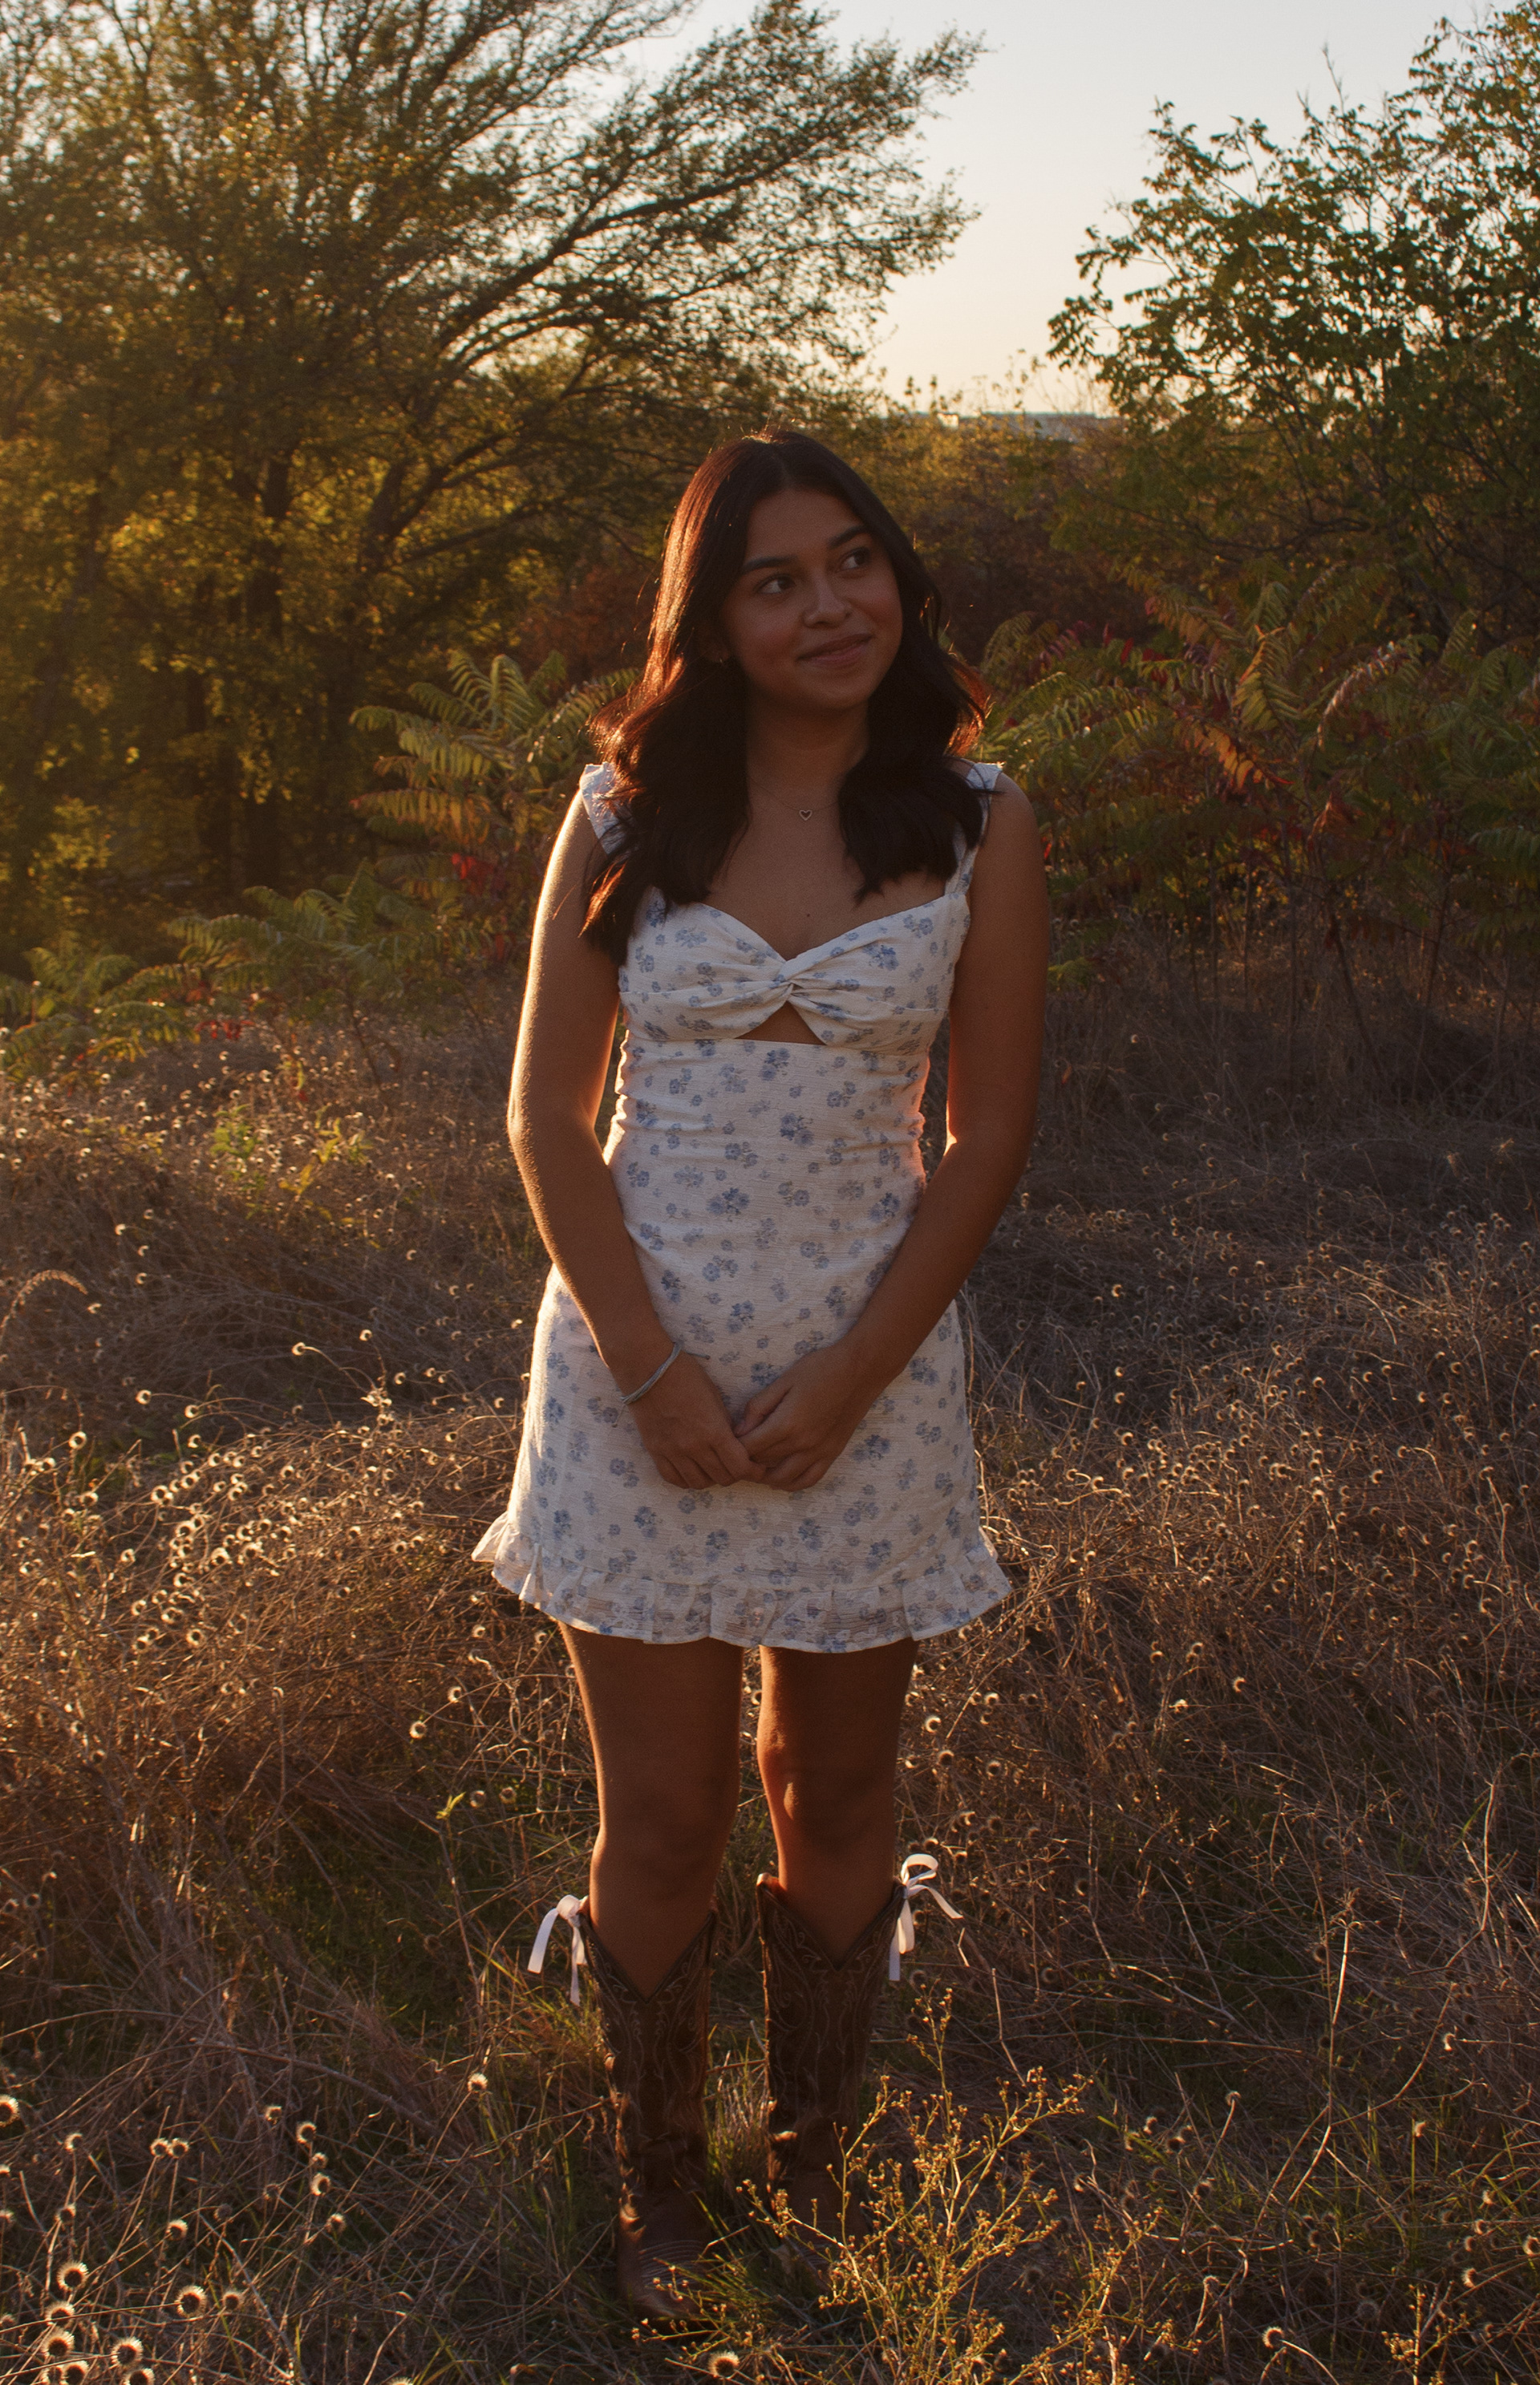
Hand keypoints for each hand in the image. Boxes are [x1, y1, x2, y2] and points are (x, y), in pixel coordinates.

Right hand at [627, 1350, 767, 1490]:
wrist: (648, 1368)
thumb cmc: (686, 1375)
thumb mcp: (715, 1397)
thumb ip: (724, 1424)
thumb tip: (731, 1442)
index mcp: (714, 1432)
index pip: (740, 1467)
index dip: (753, 1471)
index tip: (756, 1468)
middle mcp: (694, 1447)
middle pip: (722, 1478)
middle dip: (734, 1474)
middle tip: (735, 1464)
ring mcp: (673, 1452)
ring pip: (698, 1483)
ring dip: (711, 1478)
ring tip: (713, 1467)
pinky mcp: (655, 1452)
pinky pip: (673, 1479)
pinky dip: (686, 1478)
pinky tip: (691, 1469)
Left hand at [734, 1342, 882, 1490]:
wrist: (860, 1370)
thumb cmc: (820, 1368)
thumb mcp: (783, 1381)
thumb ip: (759, 1406)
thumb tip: (739, 1431)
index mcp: (786, 1424)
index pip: (749, 1448)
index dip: (733, 1448)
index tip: (727, 1442)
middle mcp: (802, 1444)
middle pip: (762, 1464)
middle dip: (746, 1460)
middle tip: (737, 1453)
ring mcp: (819, 1452)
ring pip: (783, 1479)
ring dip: (765, 1476)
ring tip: (756, 1466)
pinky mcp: (832, 1454)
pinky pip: (809, 1480)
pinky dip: (791, 1483)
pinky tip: (781, 1477)